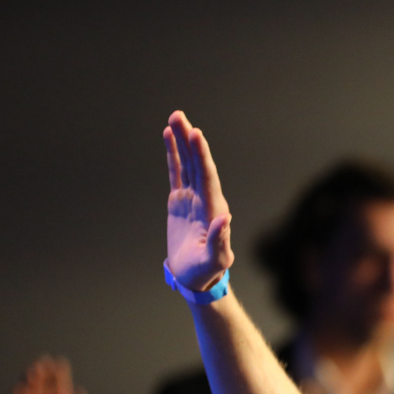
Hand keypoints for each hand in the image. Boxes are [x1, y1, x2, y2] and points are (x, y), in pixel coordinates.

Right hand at [164, 110, 233, 291]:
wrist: (196, 277)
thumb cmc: (207, 271)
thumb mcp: (215, 260)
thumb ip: (220, 240)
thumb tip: (224, 218)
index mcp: (214, 210)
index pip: (207, 178)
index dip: (201, 156)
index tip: (196, 135)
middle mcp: (206, 199)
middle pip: (197, 164)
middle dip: (190, 141)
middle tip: (179, 116)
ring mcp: (193, 197)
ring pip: (187, 164)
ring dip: (181, 141)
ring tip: (174, 118)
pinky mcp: (181, 200)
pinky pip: (177, 172)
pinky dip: (173, 154)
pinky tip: (168, 136)